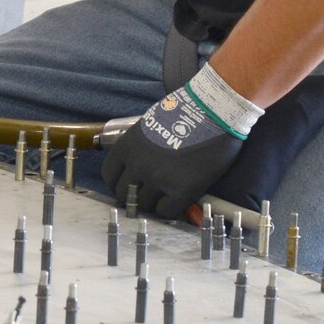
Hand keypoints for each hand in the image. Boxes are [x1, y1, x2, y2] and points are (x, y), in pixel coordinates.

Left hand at [100, 62, 261, 219]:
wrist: (214, 111)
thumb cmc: (185, 112)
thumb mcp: (149, 125)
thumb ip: (138, 147)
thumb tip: (135, 166)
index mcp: (127, 146)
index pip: (109, 175)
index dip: (119, 183)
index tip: (129, 186)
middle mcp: (138, 164)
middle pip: (124, 195)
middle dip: (134, 196)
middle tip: (148, 194)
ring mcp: (158, 178)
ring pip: (144, 206)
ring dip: (153, 203)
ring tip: (165, 196)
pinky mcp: (180, 190)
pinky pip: (166, 212)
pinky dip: (169, 209)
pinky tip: (177, 199)